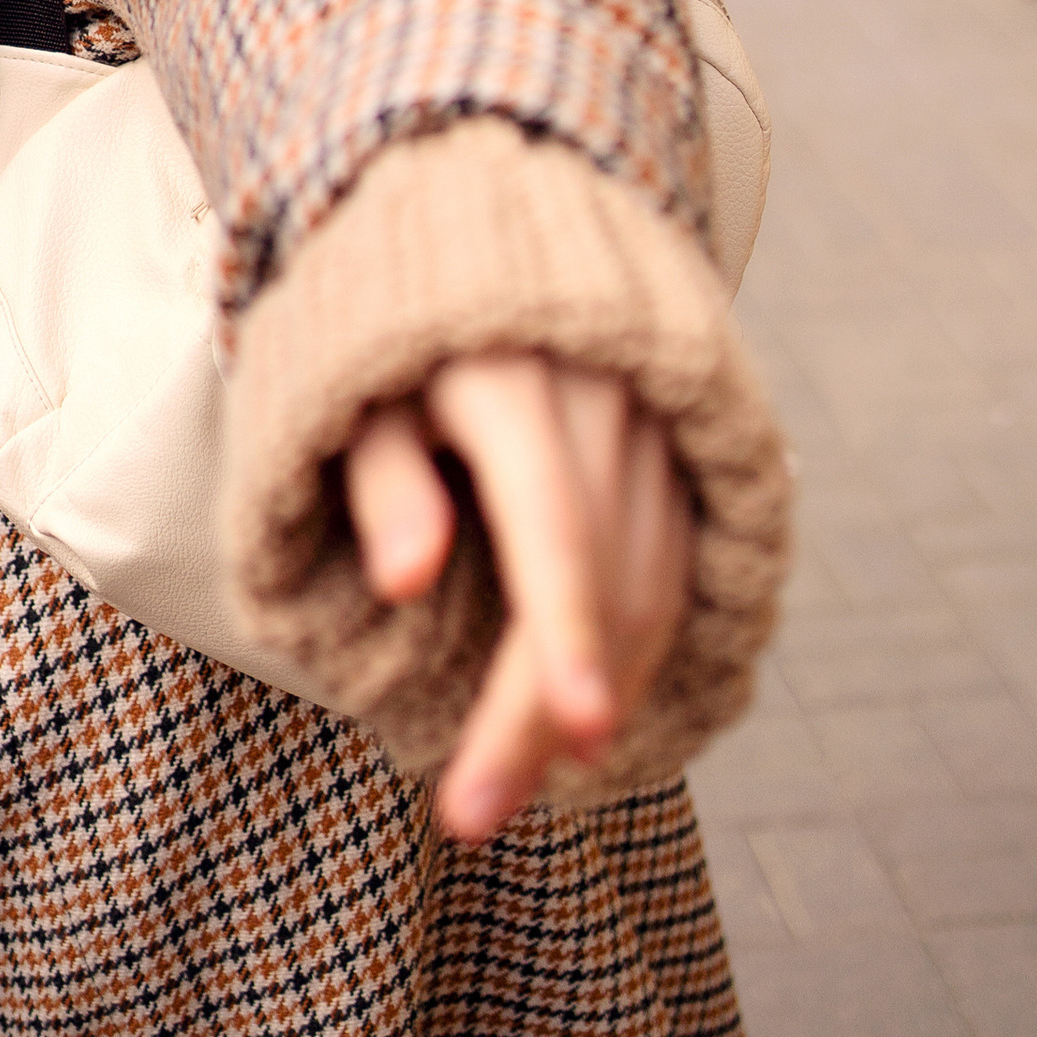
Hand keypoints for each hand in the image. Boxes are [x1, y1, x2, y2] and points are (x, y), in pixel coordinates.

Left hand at [344, 354, 694, 846]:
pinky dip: (635, 649)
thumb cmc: (389, 323)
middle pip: (604, 575)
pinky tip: (582, 719)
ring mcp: (657, 418)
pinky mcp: (682, 448)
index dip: (567, 628)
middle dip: (547, 709)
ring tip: (515, 786)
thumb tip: (405, 579)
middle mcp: (605, 391)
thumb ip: (380, 477)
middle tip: (475, 816)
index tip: (578, 735)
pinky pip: (676, 563)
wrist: (485, 220)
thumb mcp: (354, 385)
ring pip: (652, 580)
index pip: (554, 517)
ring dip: (597, 695)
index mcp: (514, 371)